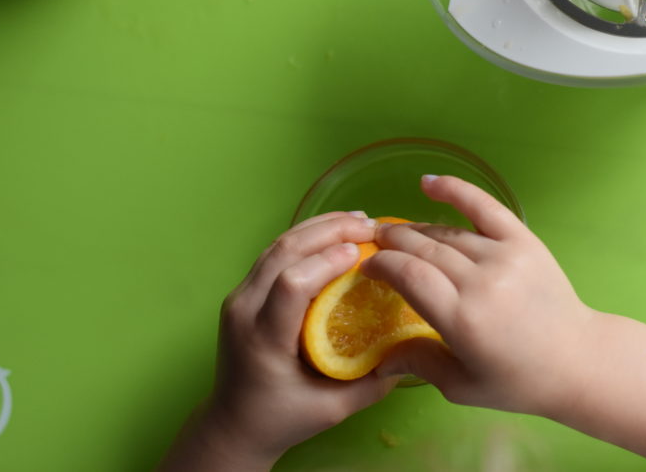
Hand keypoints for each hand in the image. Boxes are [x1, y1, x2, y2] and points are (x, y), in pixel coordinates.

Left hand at [159, 212, 396, 470]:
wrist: (233, 425)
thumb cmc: (282, 419)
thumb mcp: (333, 411)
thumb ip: (373, 383)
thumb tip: (412, 350)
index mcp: (263, 340)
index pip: (290, 285)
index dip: (325, 261)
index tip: (361, 251)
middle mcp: (244, 311)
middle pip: (283, 253)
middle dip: (327, 231)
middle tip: (370, 224)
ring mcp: (238, 298)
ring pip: (276, 246)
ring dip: (316, 228)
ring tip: (357, 219)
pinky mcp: (243, 292)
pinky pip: (273, 254)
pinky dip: (303, 237)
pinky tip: (331, 231)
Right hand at [362, 175, 593, 418]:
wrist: (579, 360)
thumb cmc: (518, 381)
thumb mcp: (462, 386)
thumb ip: (418, 363)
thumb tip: (376, 358)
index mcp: (463, 320)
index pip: (409, 276)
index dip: (381, 265)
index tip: (366, 267)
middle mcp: (482, 282)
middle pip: (422, 248)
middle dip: (391, 242)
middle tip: (373, 243)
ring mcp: (505, 257)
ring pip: (446, 232)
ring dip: (416, 229)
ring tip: (397, 232)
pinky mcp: (523, 241)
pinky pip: (484, 207)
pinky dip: (455, 190)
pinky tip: (427, 183)